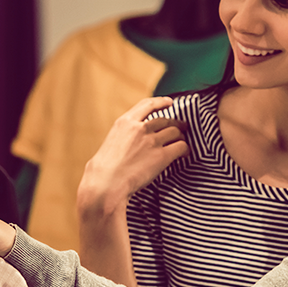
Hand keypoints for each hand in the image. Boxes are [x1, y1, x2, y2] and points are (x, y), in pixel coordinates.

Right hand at [78, 97, 188, 215]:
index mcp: (124, 122)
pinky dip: (185, 149)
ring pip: (175, 132)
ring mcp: (152, 141)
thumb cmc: (103, 170)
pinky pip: (180, 147)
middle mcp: (140, 128)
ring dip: (181, 136)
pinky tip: (184, 154)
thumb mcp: (110, 142)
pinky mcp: (161, 156)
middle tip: (182, 128)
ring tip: (182, 142)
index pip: (147, 105)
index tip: (169, 102)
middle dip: (176, 124)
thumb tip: (129, 141)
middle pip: (165, 120)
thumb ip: (123, 136)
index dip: (161, 102)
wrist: (106, 184)